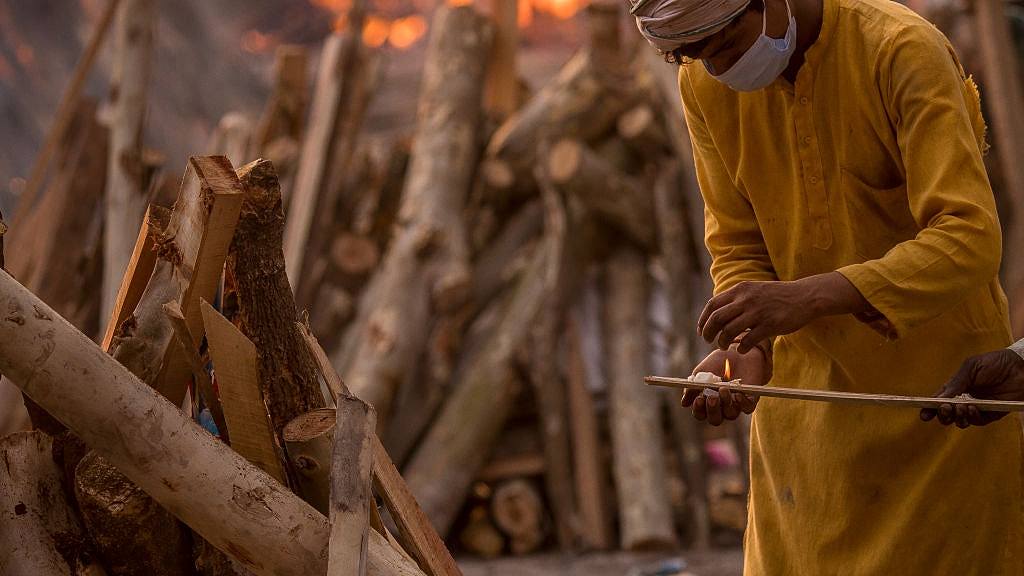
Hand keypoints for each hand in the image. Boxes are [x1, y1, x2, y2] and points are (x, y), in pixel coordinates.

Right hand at [682, 345, 767, 425]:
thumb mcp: (701, 372)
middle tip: (711, 397)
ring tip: (723, 388)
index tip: (699, 399)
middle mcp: (721, 406)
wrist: (738, 351)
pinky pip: (747, 409)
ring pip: (730, 415)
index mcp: (707, 401)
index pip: (701, 414)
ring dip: (725, 403)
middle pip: (715, 420)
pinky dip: (741, 404)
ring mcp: (736, 404)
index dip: (698, 410)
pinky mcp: (750, 400)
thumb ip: (692, 387)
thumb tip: (684, 404)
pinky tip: (737, 394)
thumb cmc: (718, 362)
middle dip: (712, 410)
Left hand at [698, 273, 871, 351]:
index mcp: (740, 289)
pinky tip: (741, 349)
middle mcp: (746, 299)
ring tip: (724, 346)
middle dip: (708, 332)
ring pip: (729, 331)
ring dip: (723, 342)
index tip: (701, 330)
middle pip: (717, 318)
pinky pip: (748, 340)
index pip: (712, 305)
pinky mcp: (770, 325)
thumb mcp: (754, 289)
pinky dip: (741, 347)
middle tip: (708, 341)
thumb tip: (717, 313)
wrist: (805, 296)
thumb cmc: (778, 296)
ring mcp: (758, 312)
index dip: (703, 319)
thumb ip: (737, 299)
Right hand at [920, 349, 1023, 427]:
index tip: (923, 415)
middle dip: (943, 414)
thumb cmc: (995, 362)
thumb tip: (939, 398)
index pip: (939, 400)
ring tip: (961, 408)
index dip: (930, 408)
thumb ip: (956, 383)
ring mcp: (978, 408)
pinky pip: (978, 421)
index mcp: (957, 387)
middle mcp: (965, 399)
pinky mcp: (992, 414)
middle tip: (946, 409)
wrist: (1021, 367)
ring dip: (957, 417)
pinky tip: (972, 409)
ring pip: (960, 421)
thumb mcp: (971, 367)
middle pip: (947, 414)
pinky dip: (972, 418)